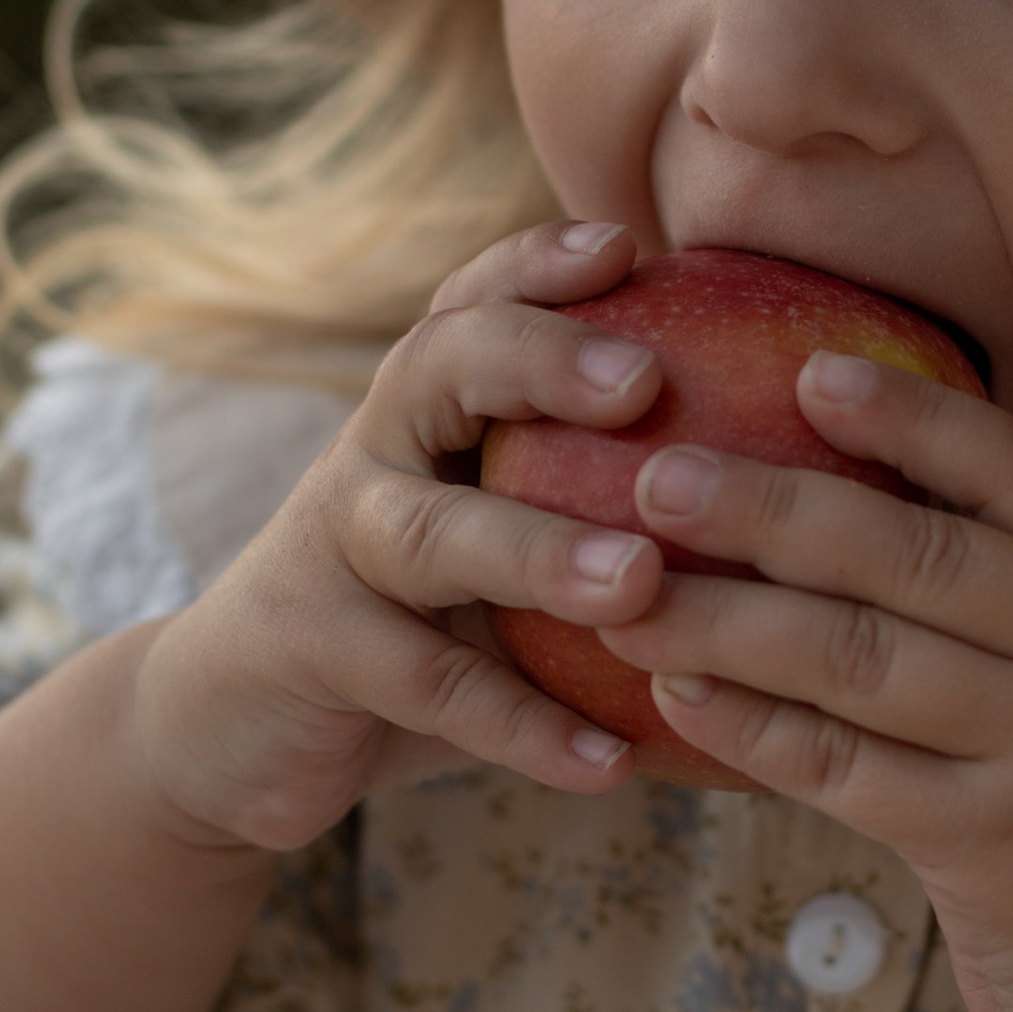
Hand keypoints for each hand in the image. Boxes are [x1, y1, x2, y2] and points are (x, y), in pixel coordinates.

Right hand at [125, 218, 674, 852]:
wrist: (230, 728)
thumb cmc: (412, 620)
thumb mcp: (487, 537)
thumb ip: (586, 495)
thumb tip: (782, 471)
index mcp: (424, 411)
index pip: (474, 303)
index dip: (540, 264)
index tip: (630, 246)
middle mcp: (374, 455)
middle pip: (439, 366)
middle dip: (540, 359)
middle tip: (646, 381)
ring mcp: (333, 550)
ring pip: (435, 535)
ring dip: (541, 553)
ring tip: (642, 582)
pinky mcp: (310, 652)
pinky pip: (427, 688)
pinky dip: (522, 727)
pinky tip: (612, 765)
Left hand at [593, 355, 1012, 1011]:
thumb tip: (838, 475)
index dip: (916, 418)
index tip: (807, 372)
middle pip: (921, 557)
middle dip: (774, 508)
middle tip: (657, 478)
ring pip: (863, 661)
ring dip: (728, 619)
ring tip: (628, 589)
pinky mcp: (995, 852)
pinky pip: (844, 770)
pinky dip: (749, 725)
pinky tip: (673, 693)